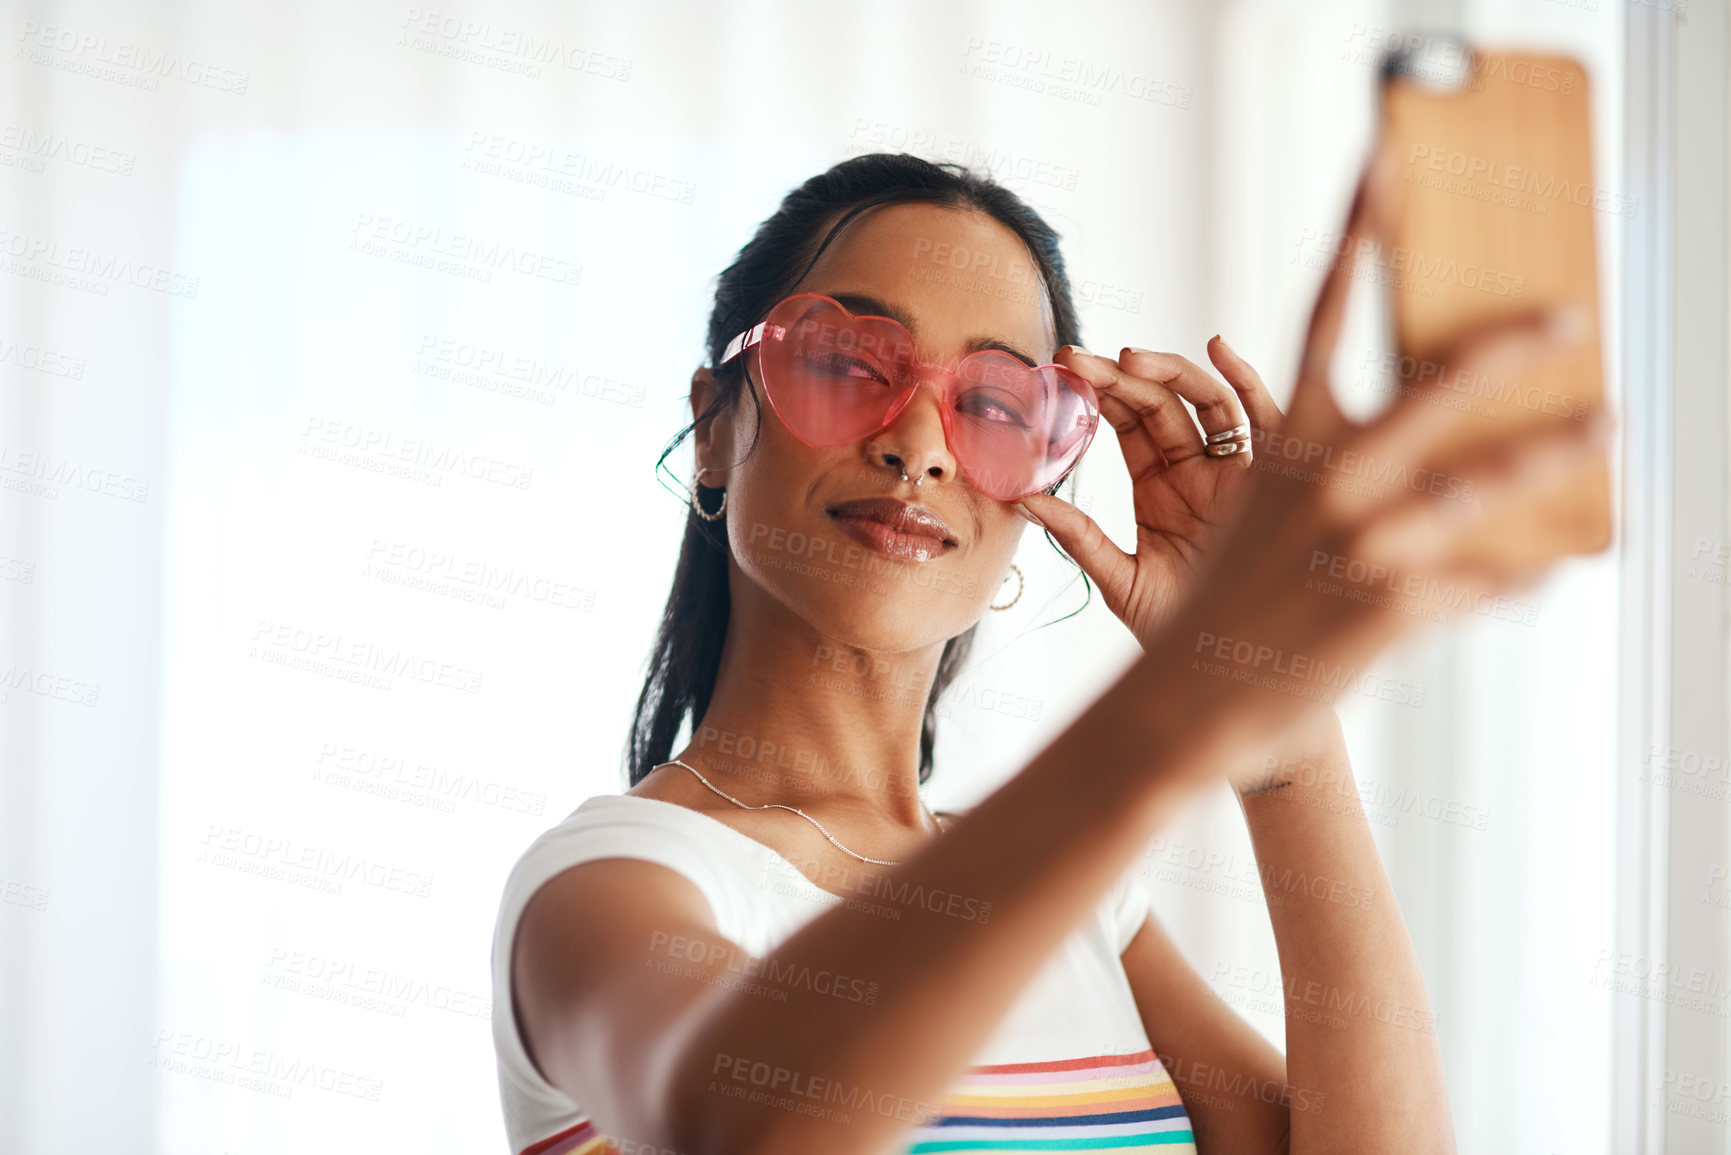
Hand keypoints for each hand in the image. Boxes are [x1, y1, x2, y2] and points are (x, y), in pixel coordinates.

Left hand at [1019, 338, 1276, 649]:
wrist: (1229, 674)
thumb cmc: (1179, 633)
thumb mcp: (1119, 581)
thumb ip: (1076, 537)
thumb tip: (1019, 499)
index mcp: (1161, 490)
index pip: (1129, 425)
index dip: (1097, 393)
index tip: (1059, 370)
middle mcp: (1201, 473)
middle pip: (1162, 404)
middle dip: (1119, 375)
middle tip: (1074, 357)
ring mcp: (1239, 474)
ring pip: (1208, 402)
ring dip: (1170, 372)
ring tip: (1128, 356)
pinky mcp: (1277, 483)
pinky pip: (1269, 421)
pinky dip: (1248, 380)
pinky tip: (1220, 347)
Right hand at [1117, 152, 1612, 788]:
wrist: (1189, 699)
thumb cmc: (1217, 604)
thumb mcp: (1250, 517)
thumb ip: (1311, 465)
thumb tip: (1364, 432)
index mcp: (1286, 443)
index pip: (1321, 317)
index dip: (1353, 236)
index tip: (1385, 165)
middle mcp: (1327, 478)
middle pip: (1432, 386)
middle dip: (1508, 345)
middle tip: (1570, 314)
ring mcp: (1362, 541)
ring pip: (1482, 482)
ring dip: (1553, 454)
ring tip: (1607, 428)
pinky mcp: (1392, 606)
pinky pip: (1484, 577)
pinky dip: (1524, 569)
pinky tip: (1562, 558)